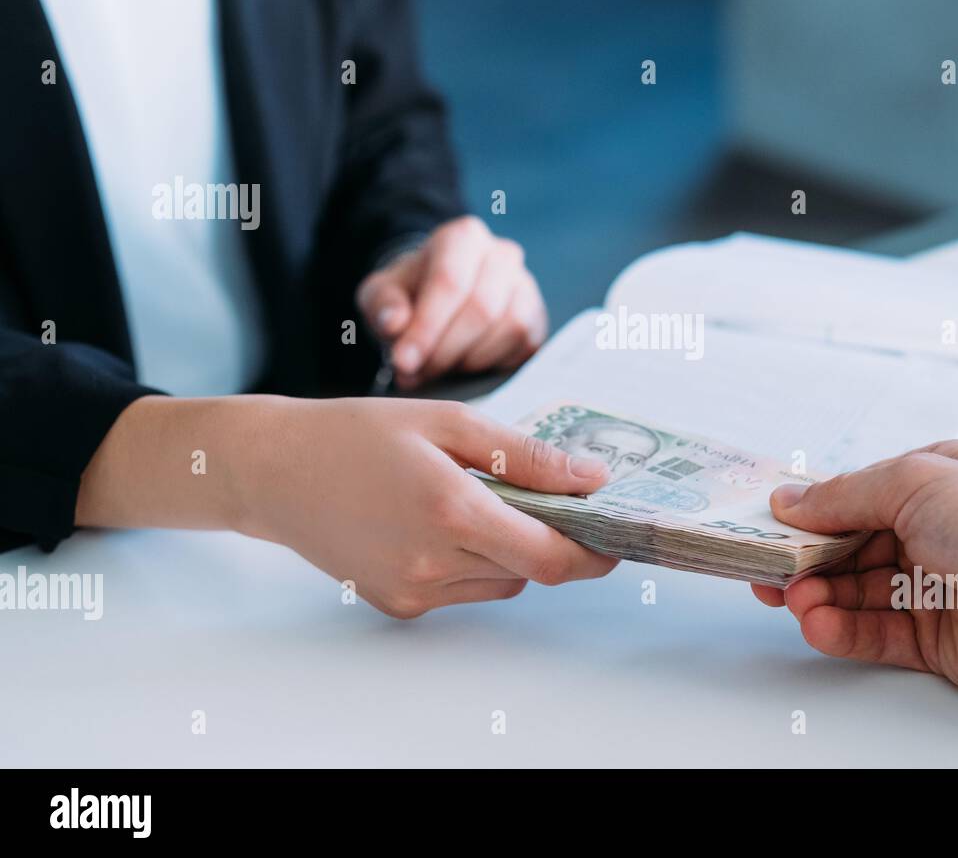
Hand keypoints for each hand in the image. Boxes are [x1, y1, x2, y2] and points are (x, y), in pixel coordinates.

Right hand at [242, 398, 615, 616]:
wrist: (274, 469)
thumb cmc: (358, 433)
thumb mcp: (450, 422)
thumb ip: (527, 456)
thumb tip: (592, 479)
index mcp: (452, 512)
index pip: (551, 557)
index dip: (593, 552)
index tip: (615, 533)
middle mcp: (433, 562)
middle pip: (530, 570)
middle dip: (552, 539)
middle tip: (549, 498)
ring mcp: (411, 590)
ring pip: (500, 583)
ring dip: (509, 549)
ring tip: (474, 499)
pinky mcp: (396, 604)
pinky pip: (462, 590)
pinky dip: (471, 562)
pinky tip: (436, 521)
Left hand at [357, 216, 546, 388]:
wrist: (440, 297)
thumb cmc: (410, 294)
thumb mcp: (381, 293)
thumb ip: (383, 305)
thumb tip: (394, 324)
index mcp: (463, 237)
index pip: (449, 282)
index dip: (427, 327)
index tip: (404, 362)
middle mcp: (502, 254)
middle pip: (482, 308)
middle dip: (445, 350)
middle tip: (416, 373)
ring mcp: (526, 285)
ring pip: (510, 328)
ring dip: (469, 360)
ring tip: (437, 369)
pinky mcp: (537, 318)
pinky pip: (524, 345)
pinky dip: (492, 364)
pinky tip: (464, 366)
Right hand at [752, 440, 957, 694]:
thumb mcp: (912, 479)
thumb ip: (844, 494)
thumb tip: (794, 500)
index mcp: (934, 485)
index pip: (857, 499)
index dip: (813, 513)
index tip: (772, 525)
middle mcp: (935, 535)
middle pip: (851, 550)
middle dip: (808, 561)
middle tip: (768, 569)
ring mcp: (936, 589)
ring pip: (858, 596)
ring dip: (820, 597)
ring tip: (792, 598)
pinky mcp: (937, 641)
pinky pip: (876, 635)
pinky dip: (843, 631)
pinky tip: (819, 623)